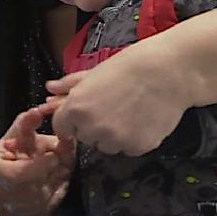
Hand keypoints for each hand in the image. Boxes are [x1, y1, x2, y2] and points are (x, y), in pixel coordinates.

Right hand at [0, 105, 75, 215]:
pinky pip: (44, 208)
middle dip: (50, 172)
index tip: (53, 155)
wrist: (9, 185)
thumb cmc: (10, 157)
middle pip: (31, 187)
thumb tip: (38, 111)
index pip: (15, 175)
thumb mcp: (15, 137)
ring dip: (55, 182)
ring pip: (42, 198)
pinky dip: (54, 194)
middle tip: (61, 160)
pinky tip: (54, 182)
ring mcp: (5, 211)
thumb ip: (26, 125)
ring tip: (58, 169)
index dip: (38, 166)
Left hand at [46, 36, 193, 155]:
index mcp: (76, 109)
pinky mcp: (137, 148)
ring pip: (106, 146)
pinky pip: (128, 149)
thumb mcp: (94, 73)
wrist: (167, 71)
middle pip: (85, 137)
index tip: (87, 112)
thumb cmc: (128, 66)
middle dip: (93, 127)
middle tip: (112, 107)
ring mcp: (115, 140)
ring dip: (113, 135)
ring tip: (129, 112)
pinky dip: (133, 139)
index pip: (62, 128)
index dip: (73, 120)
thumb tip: (49, 88)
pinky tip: (142, 120)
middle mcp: (92, 128)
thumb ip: (69, 85)